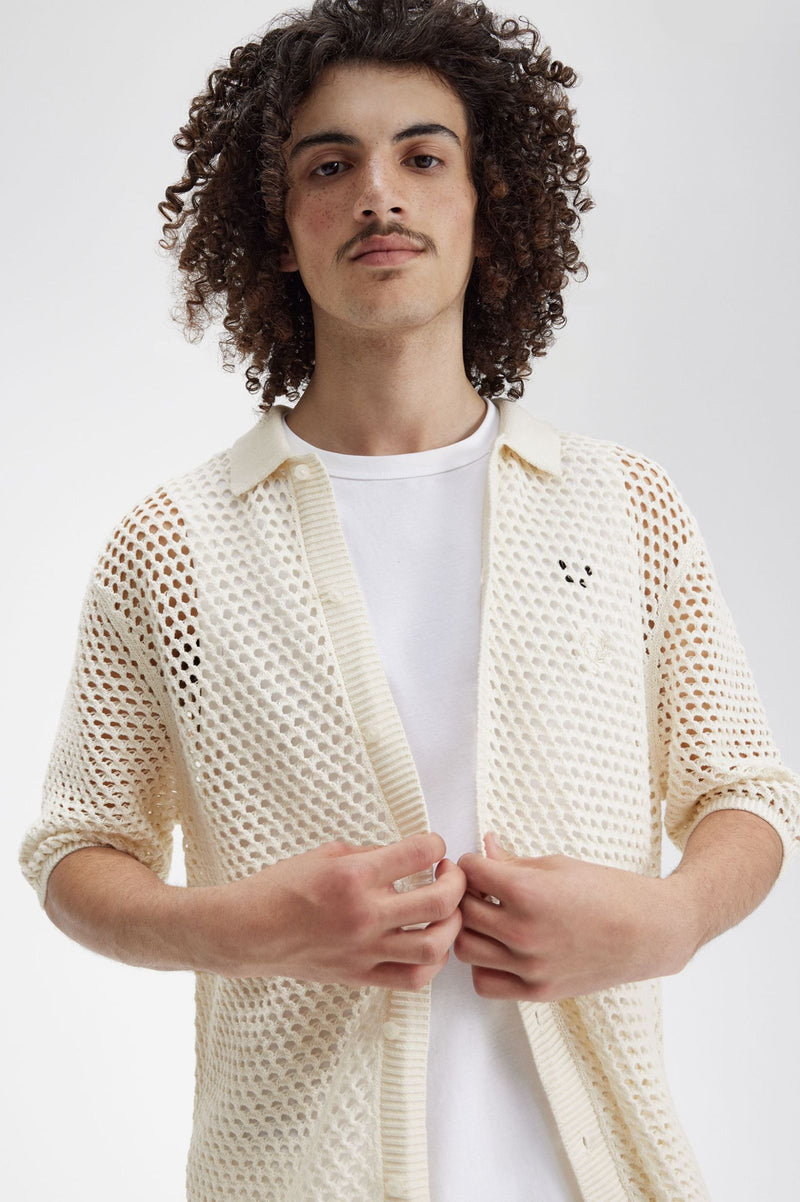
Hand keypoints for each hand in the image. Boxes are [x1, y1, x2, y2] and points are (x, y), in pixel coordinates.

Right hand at [198, 831, 465, 989]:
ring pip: (434, 946)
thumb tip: (407, 858)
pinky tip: (429, 944)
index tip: (432, 845)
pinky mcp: (360, 975)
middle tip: (450, 874)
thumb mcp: (325, 854)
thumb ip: (371, 854)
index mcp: (354, 877)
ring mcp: (364, 950)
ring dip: (452, 926)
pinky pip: (411, 978)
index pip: (419, 853)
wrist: (247, 931)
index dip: (434, 842)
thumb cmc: (279, 888)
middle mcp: (364, 915)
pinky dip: (431, 962)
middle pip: (440, 902)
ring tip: (447, 912)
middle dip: (457, 883)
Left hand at [455, 832, 691, 1000]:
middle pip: (463, 911)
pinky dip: (483, 966)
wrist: (649, 932)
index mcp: (527, 892)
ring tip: (489, 918)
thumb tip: (484, 847)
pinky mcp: (537, 991)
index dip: (471, 862)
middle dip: (466, 894)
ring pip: (466, 948)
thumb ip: (512, 861)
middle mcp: (523, 932)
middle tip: (481, 889)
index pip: (470, 872)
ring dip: (470, 929)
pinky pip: (485, 983)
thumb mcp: (557, 865)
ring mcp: (529, 966)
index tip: (480, 864)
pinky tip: (499, 949)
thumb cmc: (608, 891)